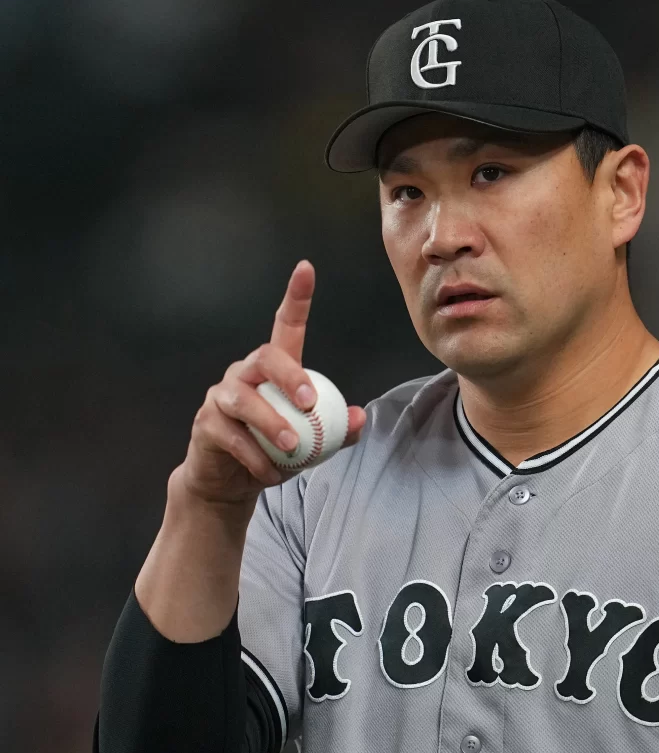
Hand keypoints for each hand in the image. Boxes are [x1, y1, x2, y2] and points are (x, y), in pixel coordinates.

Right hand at [176, 260, 367, 506]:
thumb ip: (336, 429)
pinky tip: (270, 473)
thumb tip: (358, 417)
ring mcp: (221, 396)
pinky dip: (255, 457)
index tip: (306, 269)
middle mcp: (245, 373)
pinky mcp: (206, 422)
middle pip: (265, 358)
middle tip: (310, 403)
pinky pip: (231, 435)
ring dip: (272, 424)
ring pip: (244, 400)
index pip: (285, 325)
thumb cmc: (274, 452)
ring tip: (293, 448)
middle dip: (290, 377)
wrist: (231, 483)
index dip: (296, 297)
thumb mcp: (313, 442)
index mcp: (273, 370)